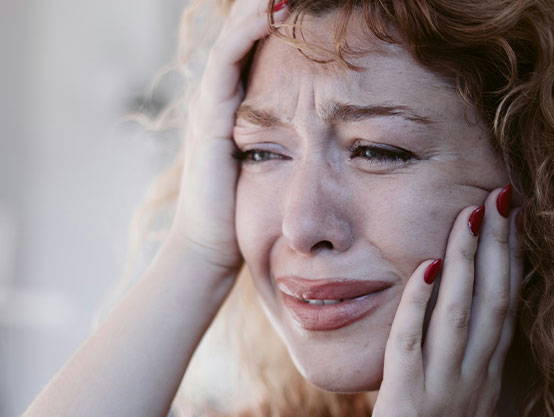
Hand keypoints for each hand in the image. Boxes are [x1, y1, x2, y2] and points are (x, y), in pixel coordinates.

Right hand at [167, 0, 287, 273]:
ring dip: (258, 8)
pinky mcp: (210, 117)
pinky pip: (227, 65)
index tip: (313, 3)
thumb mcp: (274, 166)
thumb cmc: (247, 214)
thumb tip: (335, 129)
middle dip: (267, 6)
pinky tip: (269, 13)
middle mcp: (222, 97)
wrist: (213, 247)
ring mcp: (212, 103)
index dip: (278, 20)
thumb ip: (290, 140)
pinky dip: (245, 35)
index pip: (258, 49)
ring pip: (234, 40)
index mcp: (239, 106)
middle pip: (244, 35)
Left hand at [358, 186, 522, 416]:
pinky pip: (414, 346)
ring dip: (467, 261)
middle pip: (495, 300)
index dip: (512, 263)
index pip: (506, 309)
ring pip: (462, 315)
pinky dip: (420, 306)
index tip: (513, 223)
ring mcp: (445, 392)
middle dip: (499, 246)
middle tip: (501, 197)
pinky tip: (424, 269)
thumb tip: (457, 341)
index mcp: (488, 381)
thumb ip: (465, 377)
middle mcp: (475, 381)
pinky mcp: (408, 406)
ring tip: (469, 215)